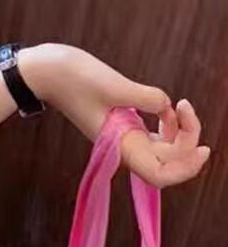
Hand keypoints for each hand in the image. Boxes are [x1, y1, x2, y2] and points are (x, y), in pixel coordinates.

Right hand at [19, 44, 210, 187]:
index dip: (185, 168)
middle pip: (166, 161)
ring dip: (180, 133)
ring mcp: (122, 133)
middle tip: (186, 107)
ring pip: (162, 148)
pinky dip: (168, 123)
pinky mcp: (120, 120)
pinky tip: (169, 106)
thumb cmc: (72, 79)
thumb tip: (167, 106)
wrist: (44, 71)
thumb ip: (146, 98)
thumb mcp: (113, 85)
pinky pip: (153, 132)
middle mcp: (122, 143)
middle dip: (188, 141)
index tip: (202, 146)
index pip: (159, 174)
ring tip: (181, 106)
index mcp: (119, 143)